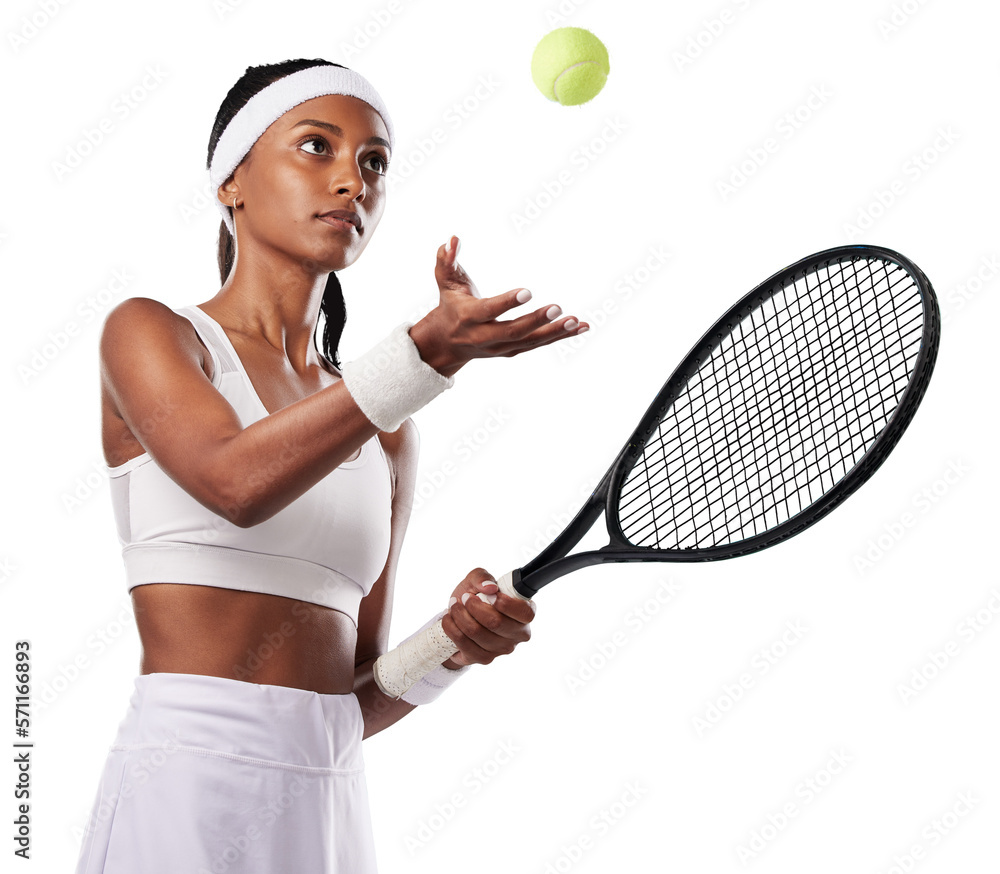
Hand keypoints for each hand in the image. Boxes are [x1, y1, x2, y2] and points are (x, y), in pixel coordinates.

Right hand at [407, 235, 589, 377]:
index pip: (489, 311)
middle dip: (536, 321)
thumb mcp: (444, 281)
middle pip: (512, 332)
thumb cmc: (450, 303)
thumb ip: (446, 259)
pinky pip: (539, 344)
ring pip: (530, 342)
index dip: (507, 303)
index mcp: (469, 317)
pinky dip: (561, 336)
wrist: (448, 342)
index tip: (528, 291)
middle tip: (559, 307)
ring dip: (555, 332)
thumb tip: (453, 238)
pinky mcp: (513, 350)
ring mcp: (500, 347)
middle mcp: (484, 337)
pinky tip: (581, 327)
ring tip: (577, 321)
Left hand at [441, 567, 535, 668]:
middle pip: (495, 622)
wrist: (460, 617)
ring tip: (454, 606)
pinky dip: (451, 627)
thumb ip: (482, 577)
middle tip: (464, 597)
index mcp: (525, 614)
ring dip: (459, 615)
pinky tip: (449, 619)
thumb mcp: (477, 581)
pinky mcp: (484, 659)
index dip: (505, 604)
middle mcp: (518, 634)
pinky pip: (463, 643)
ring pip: (476, 632)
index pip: (525, 613)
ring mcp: (502, 649)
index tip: (488, 595)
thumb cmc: (476, 596)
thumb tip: (489, 587)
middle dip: (473, 606)